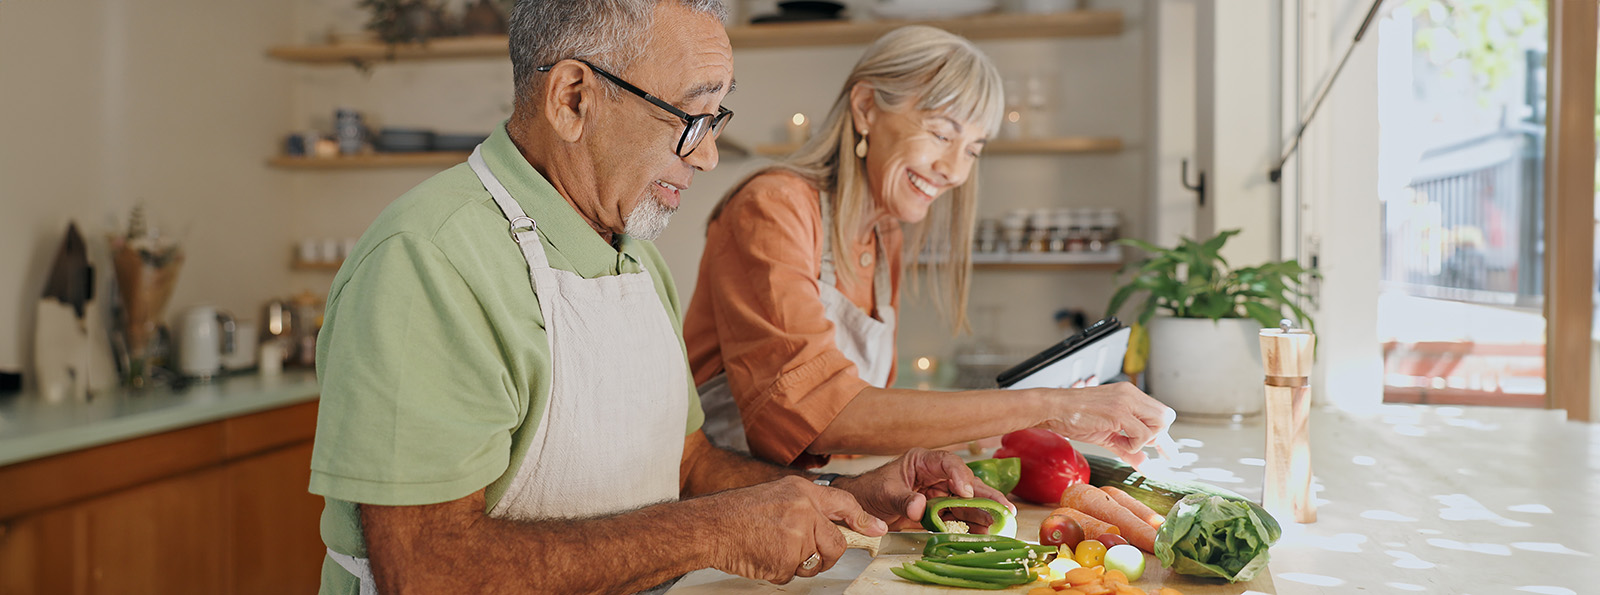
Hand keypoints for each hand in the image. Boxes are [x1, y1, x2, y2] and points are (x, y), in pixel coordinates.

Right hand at [704, 476, 885, 583]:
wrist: (711, 526)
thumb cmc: (738, 512)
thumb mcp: (777, 495)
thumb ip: (806, 507)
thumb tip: (830, 525)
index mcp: (802, 491)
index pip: (844, 503)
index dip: (862, 519)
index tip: (877, 529)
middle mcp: (804, 510)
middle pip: (835, 544)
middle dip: (826, 556)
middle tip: (807, 555)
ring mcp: (797, 535)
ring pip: (814, 562)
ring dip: (796, 565)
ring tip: (771, 548)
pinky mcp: (786, 559)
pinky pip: (792, 575)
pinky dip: (778, 572)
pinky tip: (762, 556)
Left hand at [834, 448, 1014, 531]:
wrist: (862, 506)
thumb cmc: (870, 491)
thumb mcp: (885, 494)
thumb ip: (903, 500)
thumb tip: (919, 507)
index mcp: (922, 462)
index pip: (947, 462)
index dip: (959, 475)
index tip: (965, 491)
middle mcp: (935, 475)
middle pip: (965, 482)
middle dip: (985, 495)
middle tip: (1004, 508)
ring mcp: (939, 492)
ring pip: (966, 500)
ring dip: (982, 512)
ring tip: (999, 523)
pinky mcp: (939, 509)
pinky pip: (958, 515)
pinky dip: (970, 524)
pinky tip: (982, 531)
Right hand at [1038, 382, 1173, 465]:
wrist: (1053, 409)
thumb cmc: (1075, 418)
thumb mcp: (1107, 434)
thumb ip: (1128, 448)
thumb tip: (1145, 465)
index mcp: (1129, 395)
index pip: (1159, 414)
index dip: (1165, 437)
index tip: (1170, 455)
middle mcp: (1131, 395)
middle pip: (1166, 417)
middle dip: (1156, 437)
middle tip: (1135, 445)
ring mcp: (1126, 401)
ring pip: (1158, 424)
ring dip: (1142, 441)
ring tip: (1121, 442)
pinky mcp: (1118, 411)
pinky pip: (1141, 434)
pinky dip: (1132, 445)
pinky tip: (1116, 441)